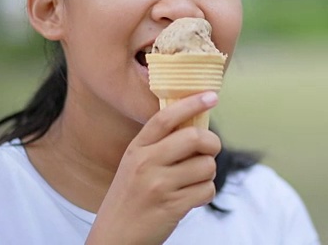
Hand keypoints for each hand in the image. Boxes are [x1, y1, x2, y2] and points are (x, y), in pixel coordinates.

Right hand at [86, 92, 221, 244]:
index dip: (191, 103)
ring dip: (207, 174)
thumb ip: (159, 145)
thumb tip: (197, 126)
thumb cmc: (130, 198)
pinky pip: (207, 190)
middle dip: (212, 144)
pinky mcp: (172, 206)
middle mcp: (146, 163)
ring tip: (191, 182)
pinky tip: (190, 198)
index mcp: (137, 148)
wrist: (115, 237)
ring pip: (207, 166)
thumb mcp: (134, 164)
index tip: (211, 96)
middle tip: (208, 151)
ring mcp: (159, 185)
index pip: (166, 116)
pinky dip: (205, 193)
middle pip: (195, 138)